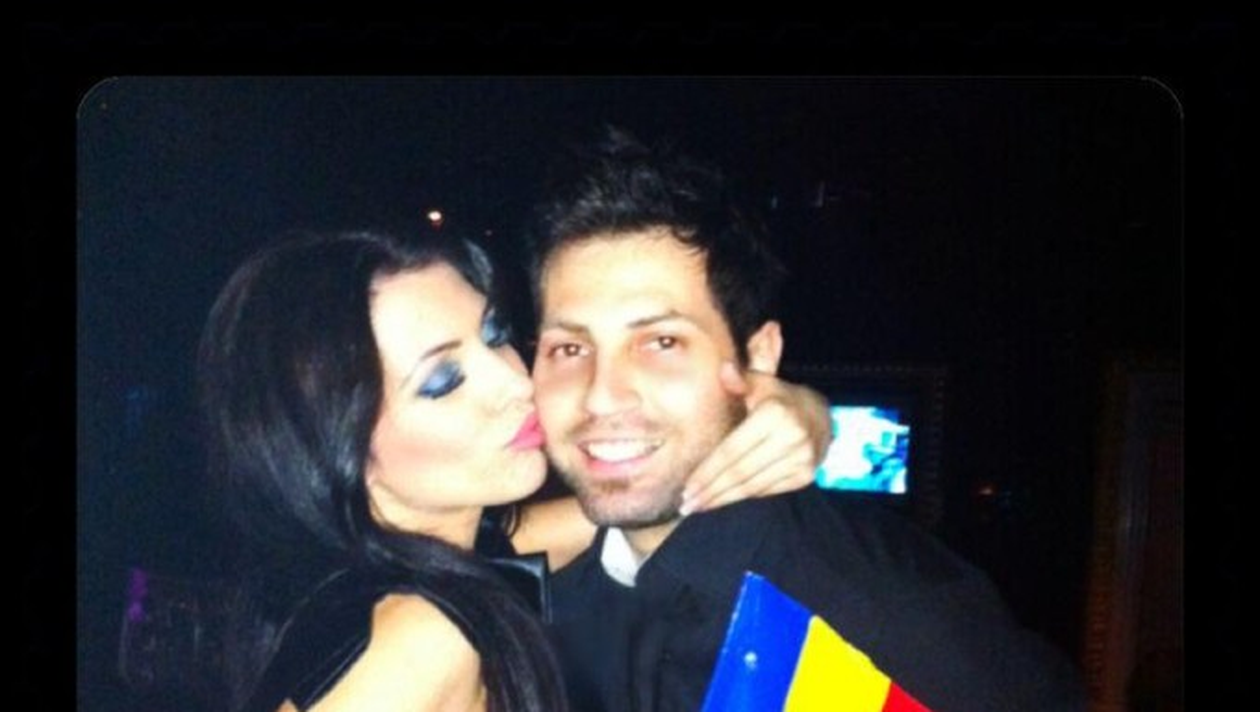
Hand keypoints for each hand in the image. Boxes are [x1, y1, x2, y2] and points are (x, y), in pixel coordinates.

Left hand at [681, 363, 832, 514]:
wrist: (820, 414)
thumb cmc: (778, 398)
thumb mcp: (760, 382)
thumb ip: (741, 379)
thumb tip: (724, 370)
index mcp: (775, 414)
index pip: (733, 451)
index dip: (708, 472)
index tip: (686, 487)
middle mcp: (792, 438)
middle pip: (740, 473)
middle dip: (711, 491)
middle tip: (687, 505)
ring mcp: (801, 459)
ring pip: (753, 486)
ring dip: (724, 499)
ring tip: (699, 506)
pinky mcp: (805, 475)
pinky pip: (767, 490)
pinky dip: (744, 496)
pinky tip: (724, 499)